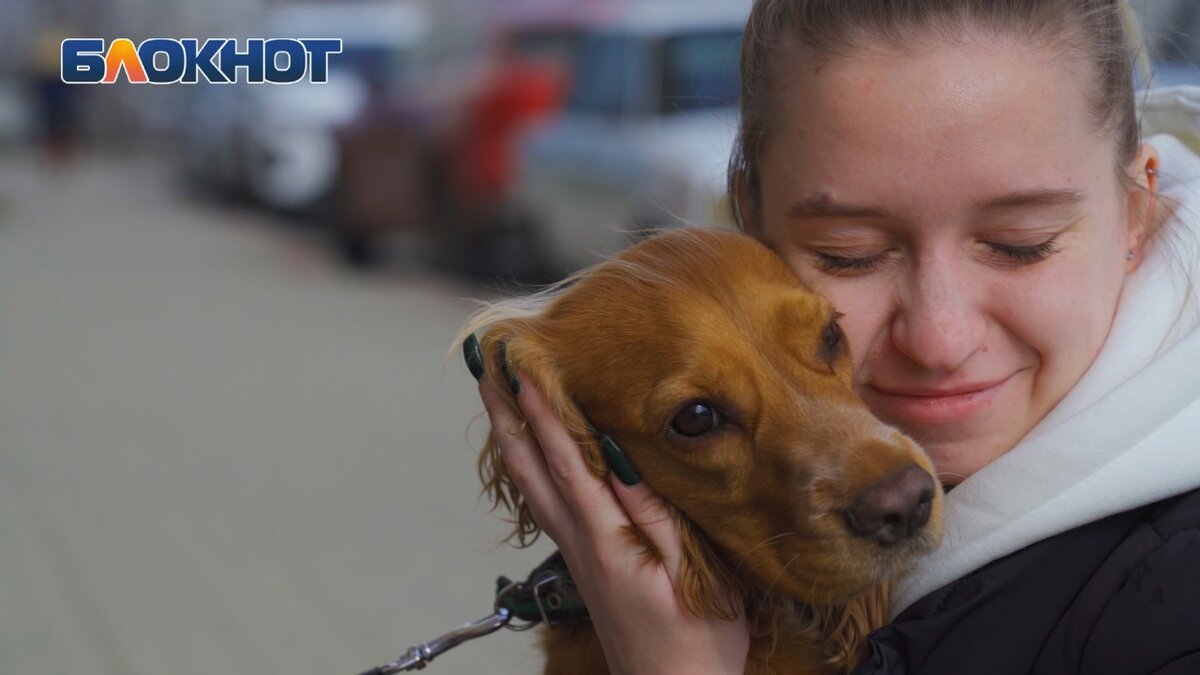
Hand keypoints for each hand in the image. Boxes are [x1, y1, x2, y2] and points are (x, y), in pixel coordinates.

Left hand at [478, 373, 749, 674]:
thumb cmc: (693, 642)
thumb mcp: (690, 576)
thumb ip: (657, 516)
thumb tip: (625, 460)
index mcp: (605, 539)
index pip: (567, 462)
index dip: (543, 413)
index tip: (521, 369)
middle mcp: (579, 542)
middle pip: (530, 469)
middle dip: (507, 415)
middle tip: (485, 368)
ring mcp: (576, 554)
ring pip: (531, 485)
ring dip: (512, 438)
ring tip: (498, 399)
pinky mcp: (584, 564)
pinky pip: (546, 502)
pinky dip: (531, 467)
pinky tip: (532, 457)